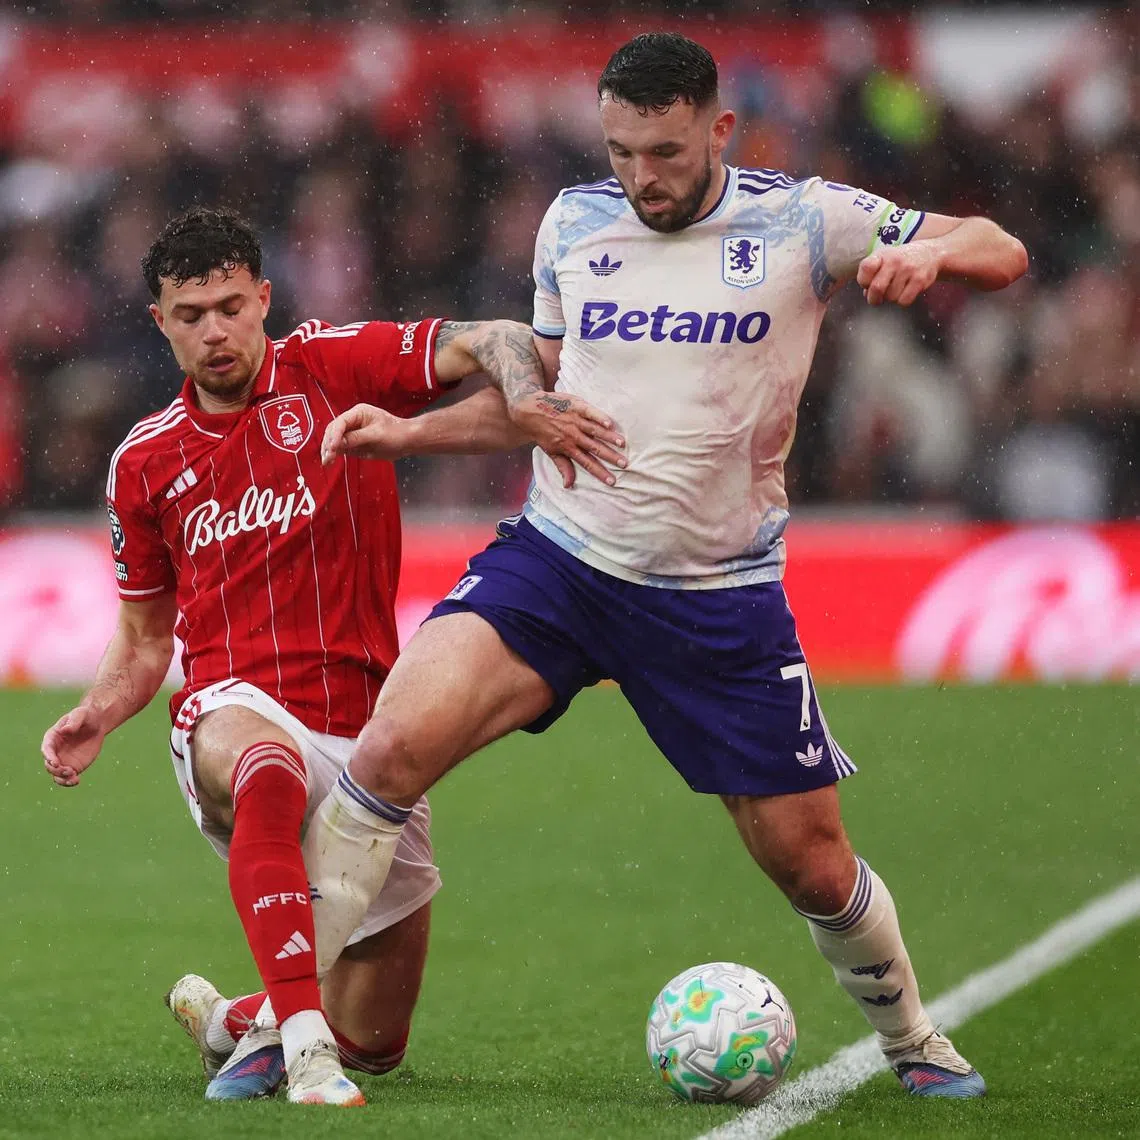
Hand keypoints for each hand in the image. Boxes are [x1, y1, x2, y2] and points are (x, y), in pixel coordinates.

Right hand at [42, 705, 106, 786]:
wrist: (97, 724)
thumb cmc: (86, 716)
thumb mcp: (81, 714)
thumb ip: (74, 722)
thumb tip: (66, 730)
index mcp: (52, 737)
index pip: (46, 748)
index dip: (49, 756)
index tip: (55, 762)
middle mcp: (55, 751)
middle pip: (49, 764)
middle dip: (56, 769)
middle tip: (69, 770)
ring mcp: (63, 760)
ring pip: (56, 774)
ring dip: (62, 778)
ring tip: (74, 777)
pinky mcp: (73, 766)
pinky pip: (67, 777)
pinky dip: (69, 782)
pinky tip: (76, 781)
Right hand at [322, 404, 411, 464]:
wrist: (407, 441)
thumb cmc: (396, 433)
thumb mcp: (377, 435)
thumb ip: (357, 438)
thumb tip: (339, 443)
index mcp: (358, 413)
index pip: (340, 423)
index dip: (334, 435)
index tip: (332, 448)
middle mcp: (353, 421)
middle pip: (334, 431)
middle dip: (328, 444)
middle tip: (327, 457)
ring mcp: (353, 432)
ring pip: (334, 440)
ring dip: (329, 450)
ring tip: (327, 462)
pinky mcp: (354, 443)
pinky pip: (341, 448)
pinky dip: (335, 454)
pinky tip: (330, 461)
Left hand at [511, 391, 625, 488]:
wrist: (528, 410)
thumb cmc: (542, 432)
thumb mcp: (550, 452)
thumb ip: (563, 467)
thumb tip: (568, 485)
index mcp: (568, 448)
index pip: (588, 463)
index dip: (600, 472)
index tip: (612, 481)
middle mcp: (573, 436)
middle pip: (595, 448)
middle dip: (610, 457)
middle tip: (624, 463)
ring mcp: (575, 420)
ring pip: (595, 431)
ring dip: (608, 437)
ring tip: (622, 443)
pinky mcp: (576, 406)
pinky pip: (590, 412)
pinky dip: (599, 417)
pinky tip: (609, 423)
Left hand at [856, 242, 941, 306]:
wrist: (931, 253)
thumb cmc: (901, 260)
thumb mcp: (884, 260)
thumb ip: (872, 275)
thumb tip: (866, 294)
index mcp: (882, 255)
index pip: (866, 268)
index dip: (864, 281)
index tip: (868, 284)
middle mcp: (894, 260)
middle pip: (877, 288)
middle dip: (874, 298)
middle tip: (878, 298)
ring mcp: (908, 269)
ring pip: (891, 297)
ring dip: (891, 298)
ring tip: (896, 289)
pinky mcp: (920, 280)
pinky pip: (904, 301)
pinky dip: (903, 301)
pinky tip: (905, 292)